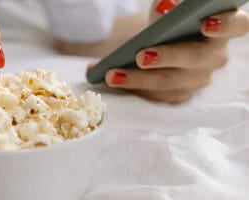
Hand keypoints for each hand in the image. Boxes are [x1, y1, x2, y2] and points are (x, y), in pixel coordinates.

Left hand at [100, 0, 248, 102]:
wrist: (160, 38)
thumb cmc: (170, 18)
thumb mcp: (170, 7)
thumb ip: (170, 5)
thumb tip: (166, 6)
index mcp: (224, 26)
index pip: (239, 25)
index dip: (225, 25)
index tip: (204, 23)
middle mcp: (217, 54)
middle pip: (199, 58)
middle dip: (169, 56)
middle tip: (141, 56)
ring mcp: (200, 77)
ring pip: (174, 82)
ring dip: (140, 79)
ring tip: (112, 74)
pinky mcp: (181, 92)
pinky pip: (160, 96)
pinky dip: (134, 89)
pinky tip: (112, 82)